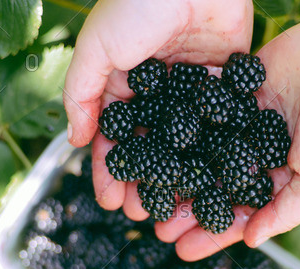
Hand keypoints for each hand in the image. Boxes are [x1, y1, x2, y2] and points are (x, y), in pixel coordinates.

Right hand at [63, 0, 253, 212]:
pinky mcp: (223, 84)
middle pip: (150, 148)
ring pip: (184, 145)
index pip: (114, 138)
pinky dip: (216, 152)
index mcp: (123, 86)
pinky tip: (215, 180)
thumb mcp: (95, 50)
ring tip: (179, 208)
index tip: (111, 202)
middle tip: (145, 216)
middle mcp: (156, 93)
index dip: (111, 171)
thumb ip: (81, 96)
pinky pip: (217, 124)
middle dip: (145, 183)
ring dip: (180, 177)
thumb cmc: (136, 4)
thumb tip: (77, 141)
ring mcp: (190, 91)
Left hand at [155, 9, 299, 259]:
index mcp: (281, 179)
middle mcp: (260, 154)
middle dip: (187, 208)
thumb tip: (252, 241)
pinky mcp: (235, 91)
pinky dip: (179, 126)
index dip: (213, 233)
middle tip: (155, 226)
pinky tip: (151, 143)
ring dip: (176, 173)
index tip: (183, 251)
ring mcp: (245, 123)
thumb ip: (286, 211)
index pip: (241, 214)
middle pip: (215, 187)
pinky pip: (202, 111)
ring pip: (203, 153)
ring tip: (146, 193)